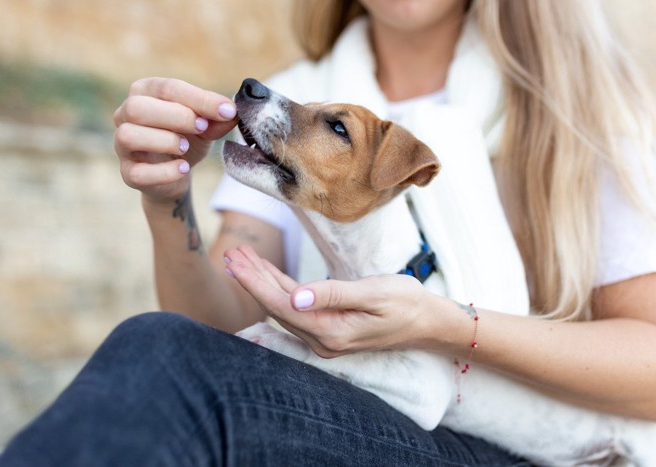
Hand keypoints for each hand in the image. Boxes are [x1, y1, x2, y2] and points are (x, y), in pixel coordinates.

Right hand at [113, 77, 237, 201]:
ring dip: (163, 141)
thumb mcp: (206, 126)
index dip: (199, 99)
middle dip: (176, 116)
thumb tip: (231, 112)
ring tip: (186, 147)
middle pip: (137, 108)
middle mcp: (126, 114)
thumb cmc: (188, 139)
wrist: (178, 174)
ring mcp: (121, 145)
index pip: (167, 88)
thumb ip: (216, 119)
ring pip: (128, 136)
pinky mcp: (127, 173)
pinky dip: (164, 171)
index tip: (226, 111)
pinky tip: (183, 168)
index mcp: (145, 92)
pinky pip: (137, 173)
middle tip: (202, 127)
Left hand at [224, 245, 431, 356]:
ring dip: (262, 281)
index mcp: (332, 332)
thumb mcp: (373, 293)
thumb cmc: (405, 303)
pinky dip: (279, 286)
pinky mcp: (327, 326)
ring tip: (241, 257)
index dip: (255, 283)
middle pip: (277, 306)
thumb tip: (296, 299)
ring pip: (284, 305)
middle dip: (252, 279)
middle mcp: (322, 339)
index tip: (235, 262)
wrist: (426, 321)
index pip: (283, 306)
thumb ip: (334, 295)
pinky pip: (297, 306)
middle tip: (230, 253)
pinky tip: (266, 271)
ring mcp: (324, 335)